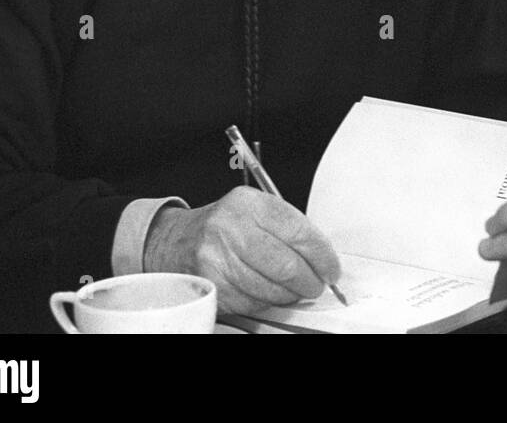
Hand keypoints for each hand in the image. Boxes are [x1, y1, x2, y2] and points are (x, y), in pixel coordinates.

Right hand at [144, 186, 340, 315]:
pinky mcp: (211, 286)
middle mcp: (230, 228)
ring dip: (291, 294)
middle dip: (310, 280)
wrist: (174, 242)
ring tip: (295, 290)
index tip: (331, 268)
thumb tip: (324, 259)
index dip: (322, 255)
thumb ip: (288, 228)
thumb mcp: (254, 211)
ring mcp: (217, 259)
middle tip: (318, 285)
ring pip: (271, 288)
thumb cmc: (225, 227)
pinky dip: (268, 302)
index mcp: (248, 203)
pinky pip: (252, 302)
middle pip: (286, 265)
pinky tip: (269, 293)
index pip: (298, 231)